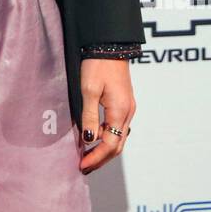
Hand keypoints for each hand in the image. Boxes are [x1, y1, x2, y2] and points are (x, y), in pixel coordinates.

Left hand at [78, 58, 135, 173]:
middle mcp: (128, 112)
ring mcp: (128, 108)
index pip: (110, 145)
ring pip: (118, 137)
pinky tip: (93, 135)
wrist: (110, 46)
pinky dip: (106, 136)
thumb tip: (88, 140)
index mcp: (120, 111)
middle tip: (85, 166)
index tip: (82, 165)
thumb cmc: (98, 65)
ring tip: (86, 154)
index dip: (96, 158)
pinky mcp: (124, 102)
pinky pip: (117, 126)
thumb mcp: (88, 91)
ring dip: (104, 148)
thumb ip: (88, 116)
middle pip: (117, 145)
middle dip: (101, 158)